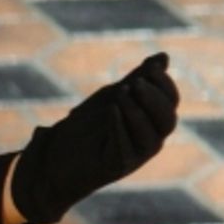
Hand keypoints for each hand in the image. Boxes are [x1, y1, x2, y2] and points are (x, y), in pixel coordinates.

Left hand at [10, 53, 178, 223]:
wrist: (53, 158)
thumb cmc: (84, 128)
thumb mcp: (112, 97)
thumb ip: (136, 79)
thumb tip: (164, 56)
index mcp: (151, 122)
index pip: (170, 101)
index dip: (164, 82)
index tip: (149, 66)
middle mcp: (149, 140)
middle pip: (167, 119)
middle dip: (154, 98)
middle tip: (135, 83)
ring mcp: (135, 156)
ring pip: (151, 136)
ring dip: (136, 111)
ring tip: (120, 93)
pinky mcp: (116, 167)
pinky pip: (125, 148)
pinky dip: (119, 126)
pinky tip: (110, 109)